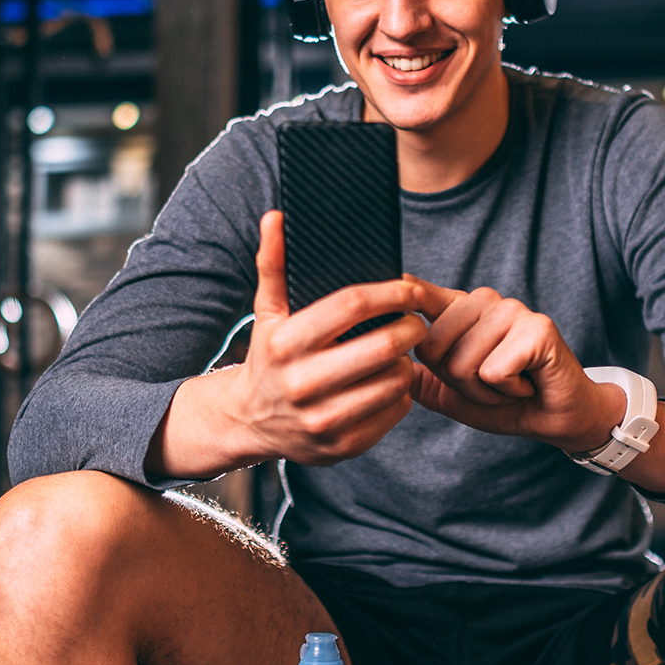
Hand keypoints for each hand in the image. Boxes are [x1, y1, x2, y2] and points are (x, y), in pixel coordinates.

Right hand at [148, 212, 428, 476]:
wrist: (250, 422)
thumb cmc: (269, 357)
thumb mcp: (267, 312)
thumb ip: (274, 264)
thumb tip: (276, 217)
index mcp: (285, 343)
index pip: (352, 305)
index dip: (391, 292)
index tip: (410, 289)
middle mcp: (302, 385)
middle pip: (384, 345)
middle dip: (411, 327)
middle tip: (415, 321)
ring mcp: (323, 421)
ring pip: (396, 380)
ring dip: (407, 361)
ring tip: (399, 352)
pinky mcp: (343, 447)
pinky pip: (396, 411)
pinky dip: (401, 394)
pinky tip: (387, 382)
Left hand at [408, 280, 664, 492]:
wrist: (559, 418)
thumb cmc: (509, 402)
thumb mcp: (455, 395)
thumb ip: (422, 380)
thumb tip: (390, 365)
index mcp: (464, 310)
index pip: (423, 295)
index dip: (406, 294)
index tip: (394, 282)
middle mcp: (486, 301)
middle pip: (433, 348)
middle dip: (457, 383)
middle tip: (492, 383)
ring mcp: (513, 310)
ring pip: (462, 363)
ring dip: (484, 391)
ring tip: (510, 384)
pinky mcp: (537, 329)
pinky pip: (493, 372)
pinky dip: (507, 391)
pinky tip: (527, 383)